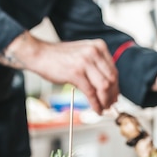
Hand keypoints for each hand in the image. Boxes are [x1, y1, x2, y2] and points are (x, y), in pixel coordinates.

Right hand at [0, 31, 118, 113]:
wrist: (40, 54)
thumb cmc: (58, 57)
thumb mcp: (82, 55)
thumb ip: (95, 65)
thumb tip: (106, 85)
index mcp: (98, 47)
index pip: (113, 70)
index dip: (116, 87)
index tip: (114, 96)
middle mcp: (94, 52)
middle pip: (111, 79)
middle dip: (112, 95)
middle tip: (110, 105)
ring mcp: (85, 62)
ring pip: (104, 87)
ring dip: (105, 101)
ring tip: (103, 109)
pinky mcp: (76, 73)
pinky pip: (91, 92)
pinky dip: (95, 103)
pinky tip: (96, 109)